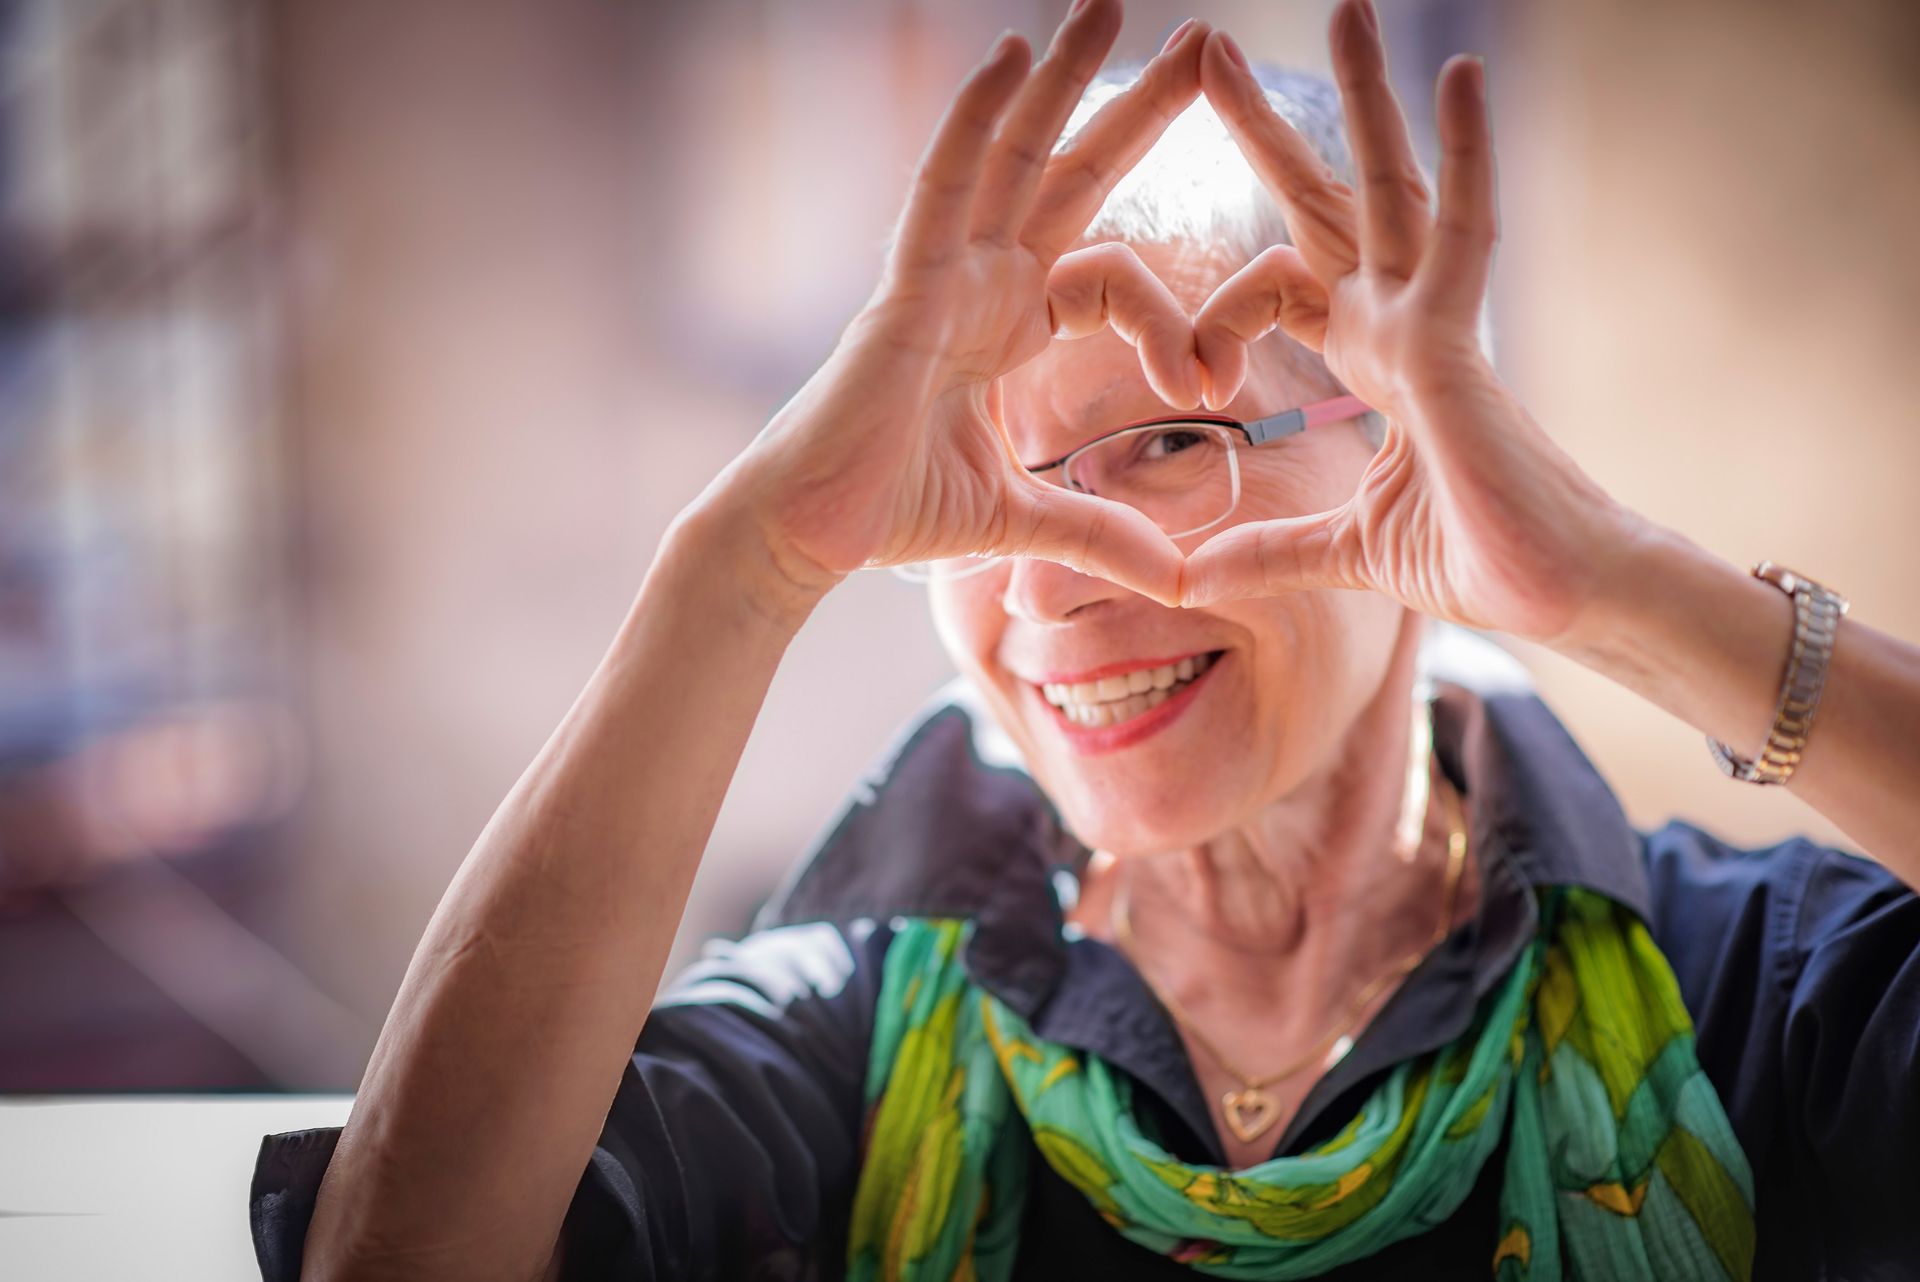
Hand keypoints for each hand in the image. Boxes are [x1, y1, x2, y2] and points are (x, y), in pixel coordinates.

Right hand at [710, 4, 1212, 609]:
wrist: (808, 538)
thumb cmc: (891, 514)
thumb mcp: (1023, 518)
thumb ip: (1100, 532)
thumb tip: (1177, 576)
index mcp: (1008, 325)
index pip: (1111, 275)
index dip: (1171, 316)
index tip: (1213, 378)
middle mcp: (979, 283)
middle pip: (1070, 173)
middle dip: (1136, 108)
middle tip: (1203, 41)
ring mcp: (940, 275)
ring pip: (1010, 156)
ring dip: (1060, 78)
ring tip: (1109, 3)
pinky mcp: (903, 289)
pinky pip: (941, 187)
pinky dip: (973, 121)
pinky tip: (1007, 56)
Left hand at [1178, 1, 1640, 645]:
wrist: (1562, 600)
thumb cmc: (1478, 561)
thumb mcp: (1340, 551)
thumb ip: (1267, 551)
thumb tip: (1187, 578)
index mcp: (1372, 361)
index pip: (1280, 289)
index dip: (1217, 316)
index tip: (1184, 378)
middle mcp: (1401, 325)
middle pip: (1326, 205)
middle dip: (1270, 132)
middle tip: (1216, 52)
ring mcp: (1433, 326)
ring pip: (1392, 188)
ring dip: (1365, 99)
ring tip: (1347, 8)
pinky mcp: (1462, 346)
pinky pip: (1463, 232)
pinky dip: (1464, 154)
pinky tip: (1456, 72)